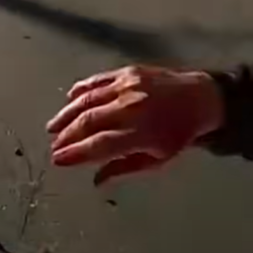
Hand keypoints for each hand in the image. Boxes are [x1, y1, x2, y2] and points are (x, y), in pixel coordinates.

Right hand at [46, 65, 223, 184]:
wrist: (200, 98)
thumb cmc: (178, 133)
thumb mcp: (158, 159)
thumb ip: (125, 168)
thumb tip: (96, 181)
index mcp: (141, 133)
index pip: (99, 145)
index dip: (75, 153)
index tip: (58, 159)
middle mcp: (131, 108)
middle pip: (88, 122)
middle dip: (66, 136)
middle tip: (54, 145)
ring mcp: (127, 86)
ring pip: (86, 100)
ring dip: (66, 114)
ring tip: (53, 126)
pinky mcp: (126, 72)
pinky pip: (96, 81)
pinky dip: (79, 90)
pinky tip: (69, 99)